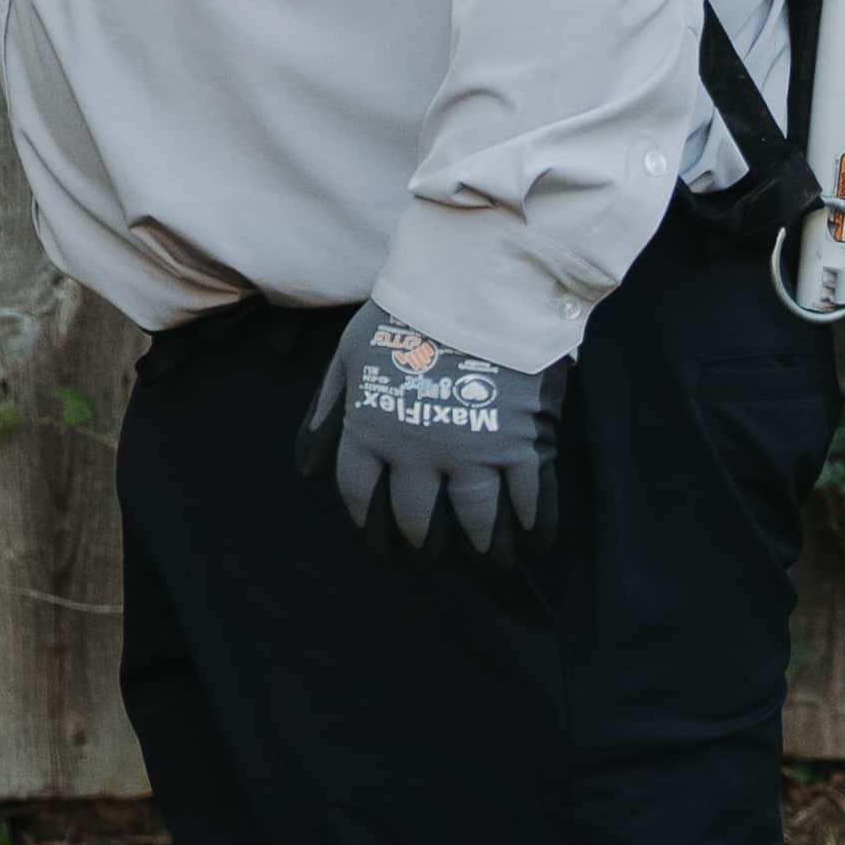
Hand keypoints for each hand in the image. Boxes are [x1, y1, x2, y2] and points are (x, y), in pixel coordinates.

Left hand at [297, 298, 566, 567]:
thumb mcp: (349, 357)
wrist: (472, 282)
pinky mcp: (524, 443)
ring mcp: (475, 453)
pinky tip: (535, 542)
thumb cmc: (404, 314)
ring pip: (479, 527)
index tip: (383, 549)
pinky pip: (533, 502)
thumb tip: (308, 473)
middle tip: (434, 556)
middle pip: (419, 524)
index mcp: (371, 433)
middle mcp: (419, 455)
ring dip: (485, 552)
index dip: (370, 532)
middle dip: (425, 548)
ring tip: (491, 562)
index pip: (362, 501)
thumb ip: (328, 414)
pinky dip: (536, 528)